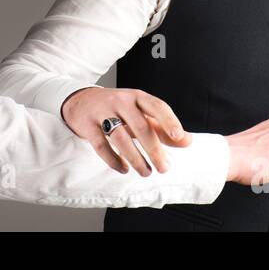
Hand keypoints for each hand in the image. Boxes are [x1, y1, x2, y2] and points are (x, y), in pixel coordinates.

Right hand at [61, 87, 189, 175]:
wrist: (81, 100)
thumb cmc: (117, 109)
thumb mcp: (140, 113)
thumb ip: (162, 127)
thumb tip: (187, 141)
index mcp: (137, 97)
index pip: (156, 106)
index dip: (168, 121)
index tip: (178, 136)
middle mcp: (120, 101)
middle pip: (140, 127)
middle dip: (153, 150)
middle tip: (164, 168)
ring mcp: (102, 112)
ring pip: (120, 138)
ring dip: (135, 158)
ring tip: (146, 172)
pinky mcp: (87, 125)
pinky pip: (101, 145)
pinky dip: (113, 160)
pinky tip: (123, 169)